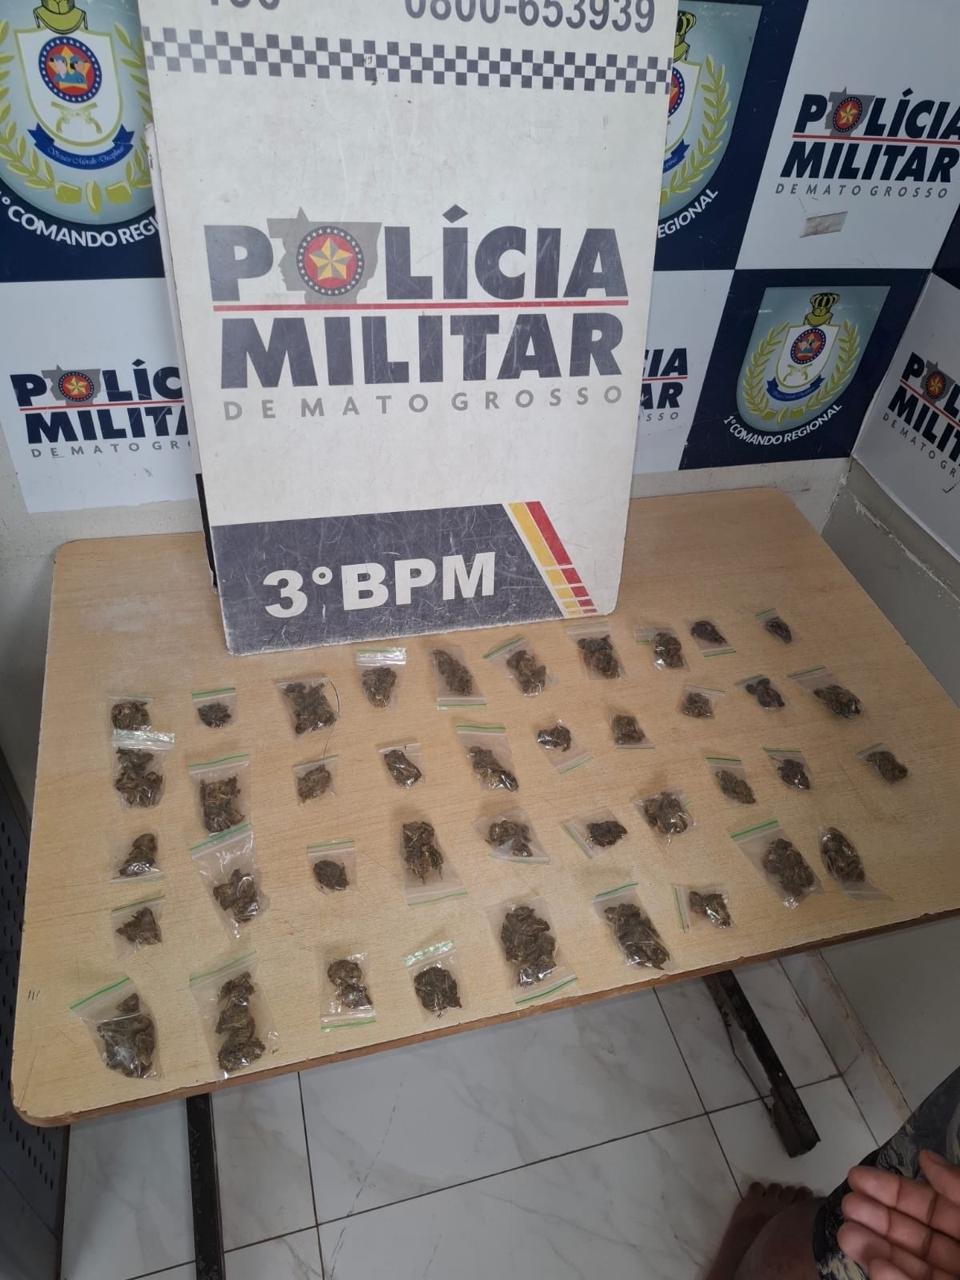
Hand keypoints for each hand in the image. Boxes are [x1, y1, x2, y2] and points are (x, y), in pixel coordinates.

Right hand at [838, 1149, 959, 1278]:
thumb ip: (958, 1188)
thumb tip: (924, 1156)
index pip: (930, 1207)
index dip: (893, 1191)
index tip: (857, 1176)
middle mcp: (959, 1256)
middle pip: (913, 1235)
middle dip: (877, 1219)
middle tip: (847, 1205)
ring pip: (908, 1266)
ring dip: (875, 1250)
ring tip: (846, 1236)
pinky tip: (874, 1265)